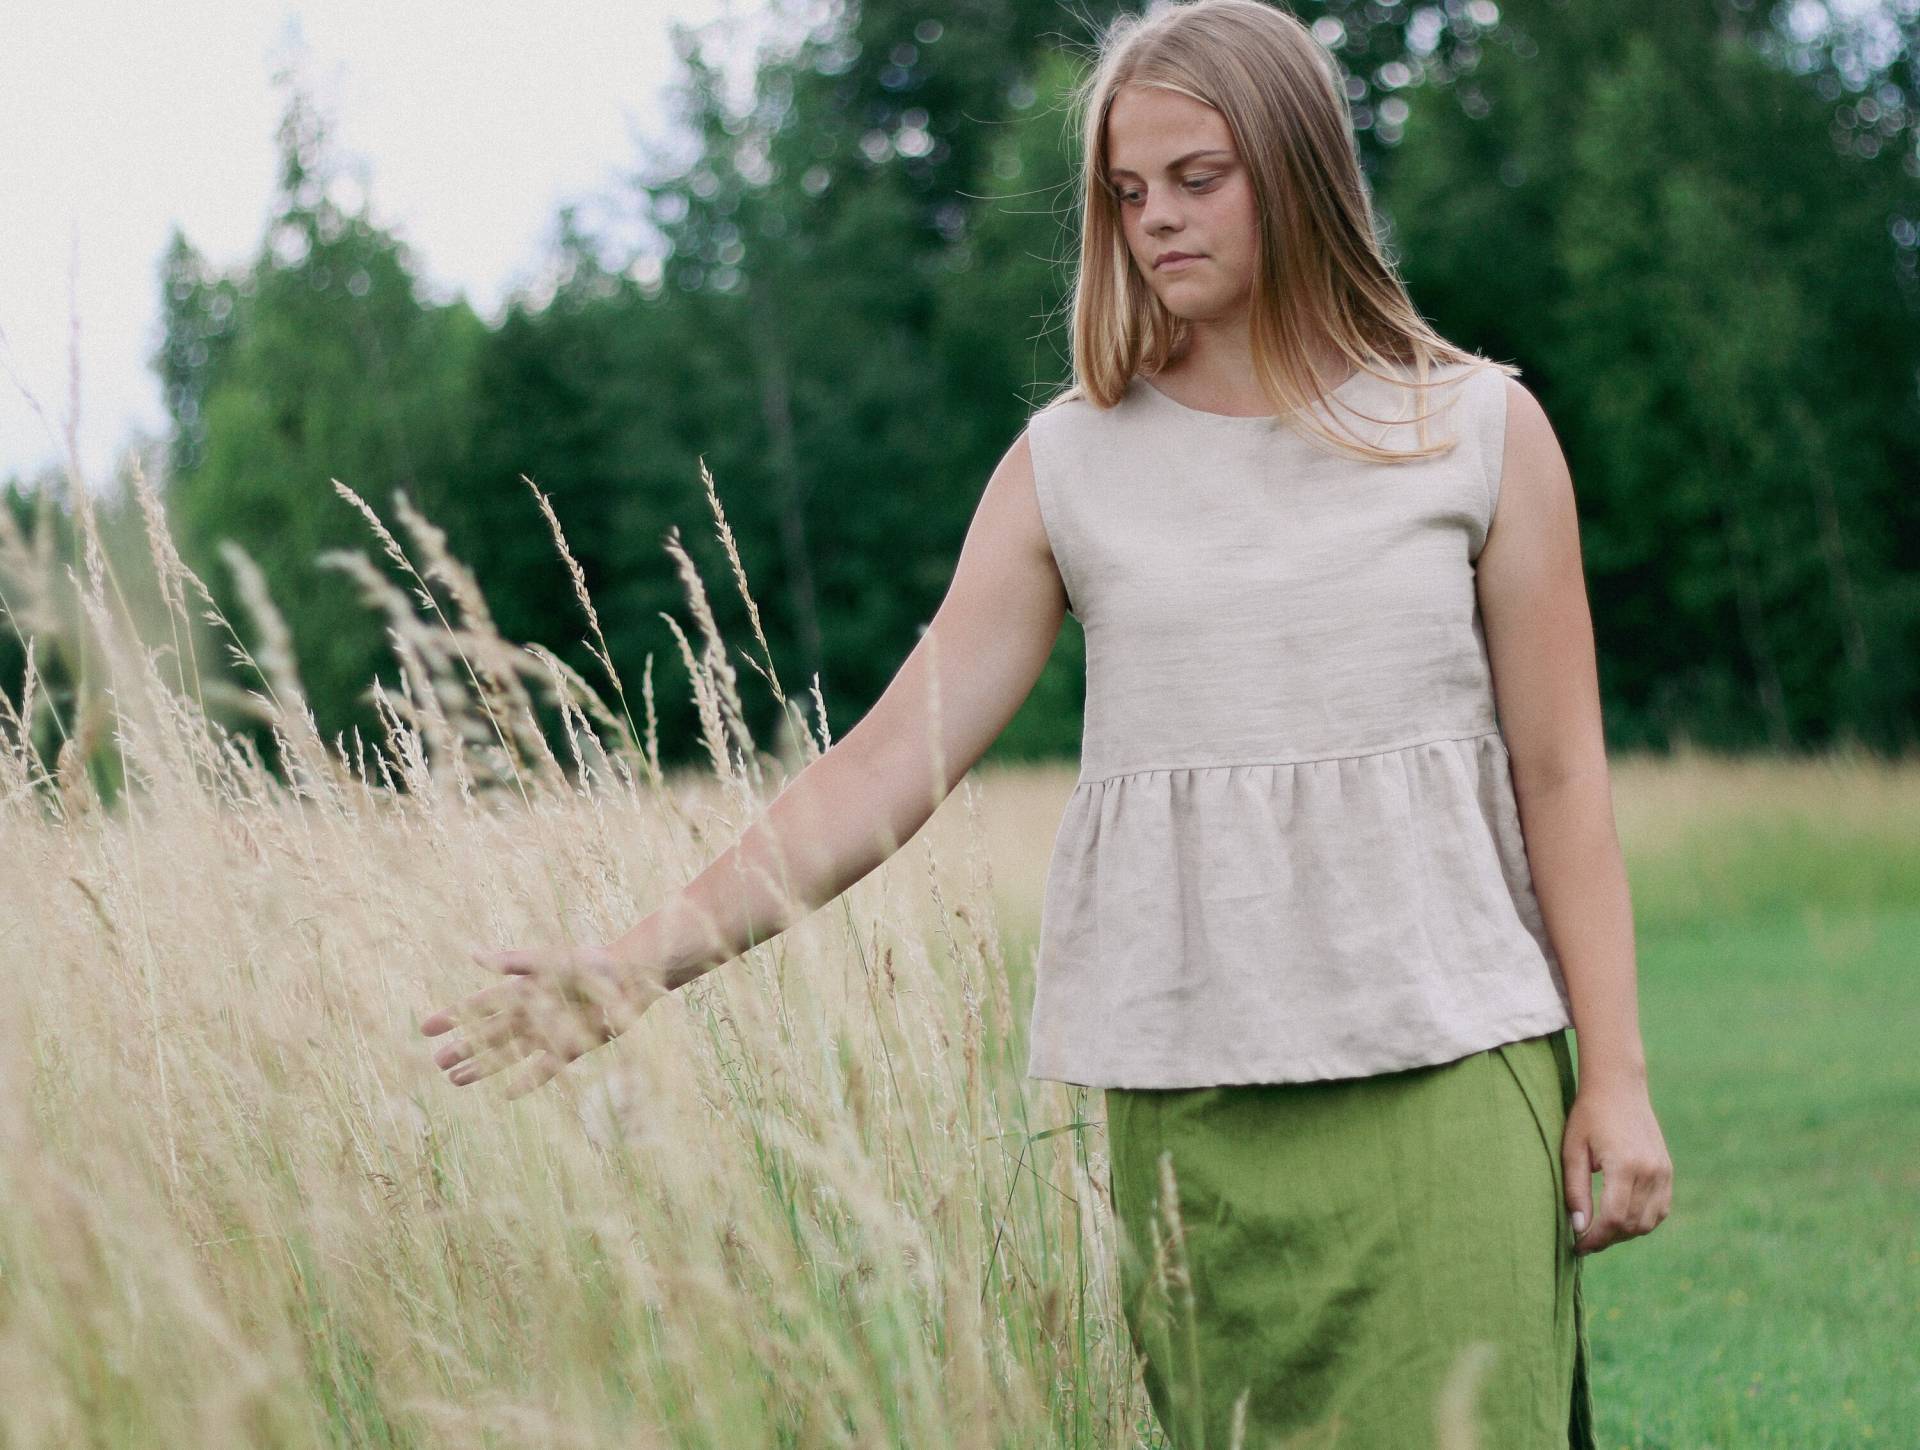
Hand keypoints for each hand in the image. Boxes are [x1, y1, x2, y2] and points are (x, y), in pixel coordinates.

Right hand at [419, 941, 666, 1099]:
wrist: (632, 977)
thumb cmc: (591, 962)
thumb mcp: (549, 959)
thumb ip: (513, 962)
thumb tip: (472, 954)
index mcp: (523, 988)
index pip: (479, 1005)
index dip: (453, 1016)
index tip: (426, 1028)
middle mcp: (531, 1013)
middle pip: (488, 1035)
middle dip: (462, 1048)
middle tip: (436, 1063)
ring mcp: (549, 1032)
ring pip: (507, 1054)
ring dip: (483, 1067)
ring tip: (456, 1081)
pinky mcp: (571, 1048)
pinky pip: (543, 1068)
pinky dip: (526, 1081)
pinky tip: (507, 1094)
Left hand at [1562, 1072, 1673, 1254]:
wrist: (1618, 1087)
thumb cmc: (1588, 1116)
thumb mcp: (1572, 1151)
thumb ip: (1576, 1191)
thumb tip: (1579, 1227)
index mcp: (1625, 1166)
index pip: (1613, 1219)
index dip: (1595, 1238)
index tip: (1577, 1246)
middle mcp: (1650, 1171)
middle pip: (1632, 1224)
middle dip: (1607, 1239)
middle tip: (1585, 1241)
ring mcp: (1663, 1171)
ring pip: (1648, 1221)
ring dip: (1625, 1233)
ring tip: (1600, 1231)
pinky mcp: (1668, 1170)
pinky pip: (1660, 1209)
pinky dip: (1642, 1220)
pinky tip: (1621, 1219)